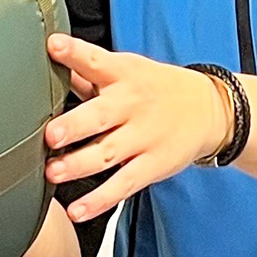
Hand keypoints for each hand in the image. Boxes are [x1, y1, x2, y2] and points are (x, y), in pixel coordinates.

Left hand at [42, 36, 231, 222]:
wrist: (208, 111)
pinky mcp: (152, 166)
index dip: (74, 53)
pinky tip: (78, 211)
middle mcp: (132, 105)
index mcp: (124, 75)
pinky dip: (100, 200)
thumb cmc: (156, 89)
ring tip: (54, 174)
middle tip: (52, 135)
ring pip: (108, 153)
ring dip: (79, 165)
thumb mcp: (128, 70)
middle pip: (101, 115)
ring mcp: (144, 138)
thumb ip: (89, 71)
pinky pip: (124, 184)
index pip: (97, 61)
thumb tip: (48, 60)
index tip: (54, 46)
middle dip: (75, 125)